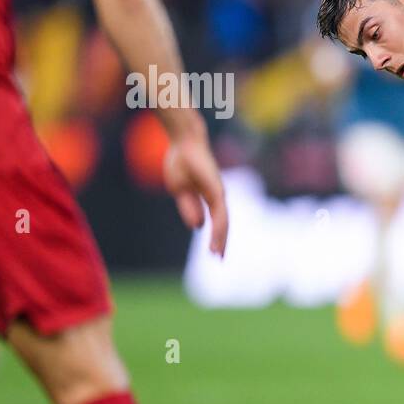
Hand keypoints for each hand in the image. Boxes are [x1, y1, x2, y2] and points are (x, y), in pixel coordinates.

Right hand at [164, 134, 228, 255]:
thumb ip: (190, 208)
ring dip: (220, 238)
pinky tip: (215, 235)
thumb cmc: (182, 163)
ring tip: (217, 254)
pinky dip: (218, 225)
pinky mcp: (215, 189)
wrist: (184, 143)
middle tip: (219, 259)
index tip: (214, 252)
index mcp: (210, 197)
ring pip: (222, 221)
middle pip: (222, 224)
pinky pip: (218, 212)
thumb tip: (198, 226)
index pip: (216, 221)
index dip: (216, 236)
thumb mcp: (181, 190)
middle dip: (221, 242)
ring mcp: (218, 192)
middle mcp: (217, 196)